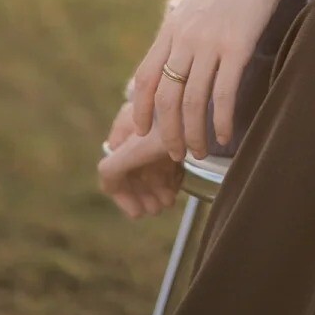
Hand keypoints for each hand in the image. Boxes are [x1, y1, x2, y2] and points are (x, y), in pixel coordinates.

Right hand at [97, 101, 182, 218]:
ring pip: (155, 165)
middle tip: (157, 210)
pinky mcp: (182, 130)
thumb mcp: (135, 148)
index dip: (124, 195)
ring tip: (169, 202)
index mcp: (125, 126)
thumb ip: (112, 170)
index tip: (138, 213)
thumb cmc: (169, 124)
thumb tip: (107, 187)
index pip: (113, 169)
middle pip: (136, 170)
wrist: (208, 100)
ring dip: (159, 188)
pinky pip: (171, 156)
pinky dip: (172, 173)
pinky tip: (179, 184)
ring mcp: (162, 129)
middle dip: (146, 194)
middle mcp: (141, 126)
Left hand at [130, 0, 309, 163]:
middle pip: (167, 97)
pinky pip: (224, 93)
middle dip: (167, 132)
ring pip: (193, 101)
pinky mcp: (238, 46)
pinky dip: (222, 120)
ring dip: (193, 133)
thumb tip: (179, 56)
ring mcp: (211, 42)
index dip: (140, 109)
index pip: (146, 77)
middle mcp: (186, 37)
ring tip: (198, 152)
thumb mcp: (200, 2)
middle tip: (174, 154)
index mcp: (174, 27)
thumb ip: (186, 29)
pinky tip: (227, 136)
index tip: (140, 133)